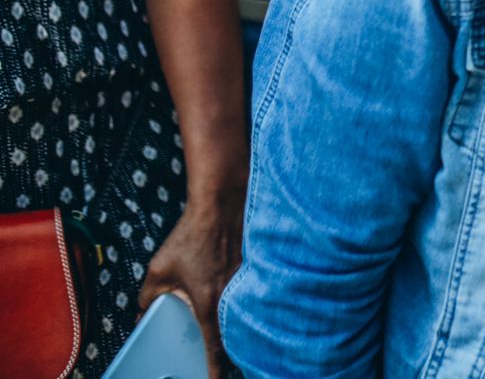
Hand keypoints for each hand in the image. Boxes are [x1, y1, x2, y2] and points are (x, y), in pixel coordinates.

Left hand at [139, 199, 242, 378]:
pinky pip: (257, 296)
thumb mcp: (159, 269)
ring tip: (239, 335)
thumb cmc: (191, 236)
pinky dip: (252, 305)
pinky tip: (248, 302)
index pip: (215, 348)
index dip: (215, 370)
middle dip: (233, 353)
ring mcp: (249, 284)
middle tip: (226, 361)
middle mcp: (233, 298)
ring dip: (244, 328)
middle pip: (237, 337)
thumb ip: (148, 297)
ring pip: (249, 317)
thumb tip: (142, 312)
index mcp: (208, 303)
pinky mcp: (258, 270)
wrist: (222, 204)